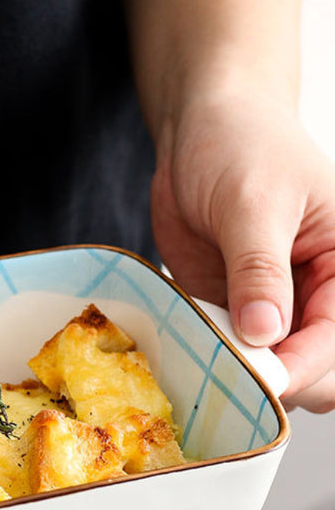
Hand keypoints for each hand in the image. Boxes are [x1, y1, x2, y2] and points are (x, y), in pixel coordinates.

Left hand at [150, 91, 334, 412]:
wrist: (199, 131)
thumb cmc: (240, 146)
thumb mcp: (253, 204)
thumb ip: (259, 270)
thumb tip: (265, 332)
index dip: (304, 366)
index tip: (263, 378)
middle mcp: (315, 293)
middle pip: (316, 368)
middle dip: (280, 378)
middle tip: (234, 373)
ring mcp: (270, 306)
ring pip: (271, 367)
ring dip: (242, 373)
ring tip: (211, 359)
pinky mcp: (230, 308)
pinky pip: (228, 350)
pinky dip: (213, 358)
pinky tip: (193, 351)